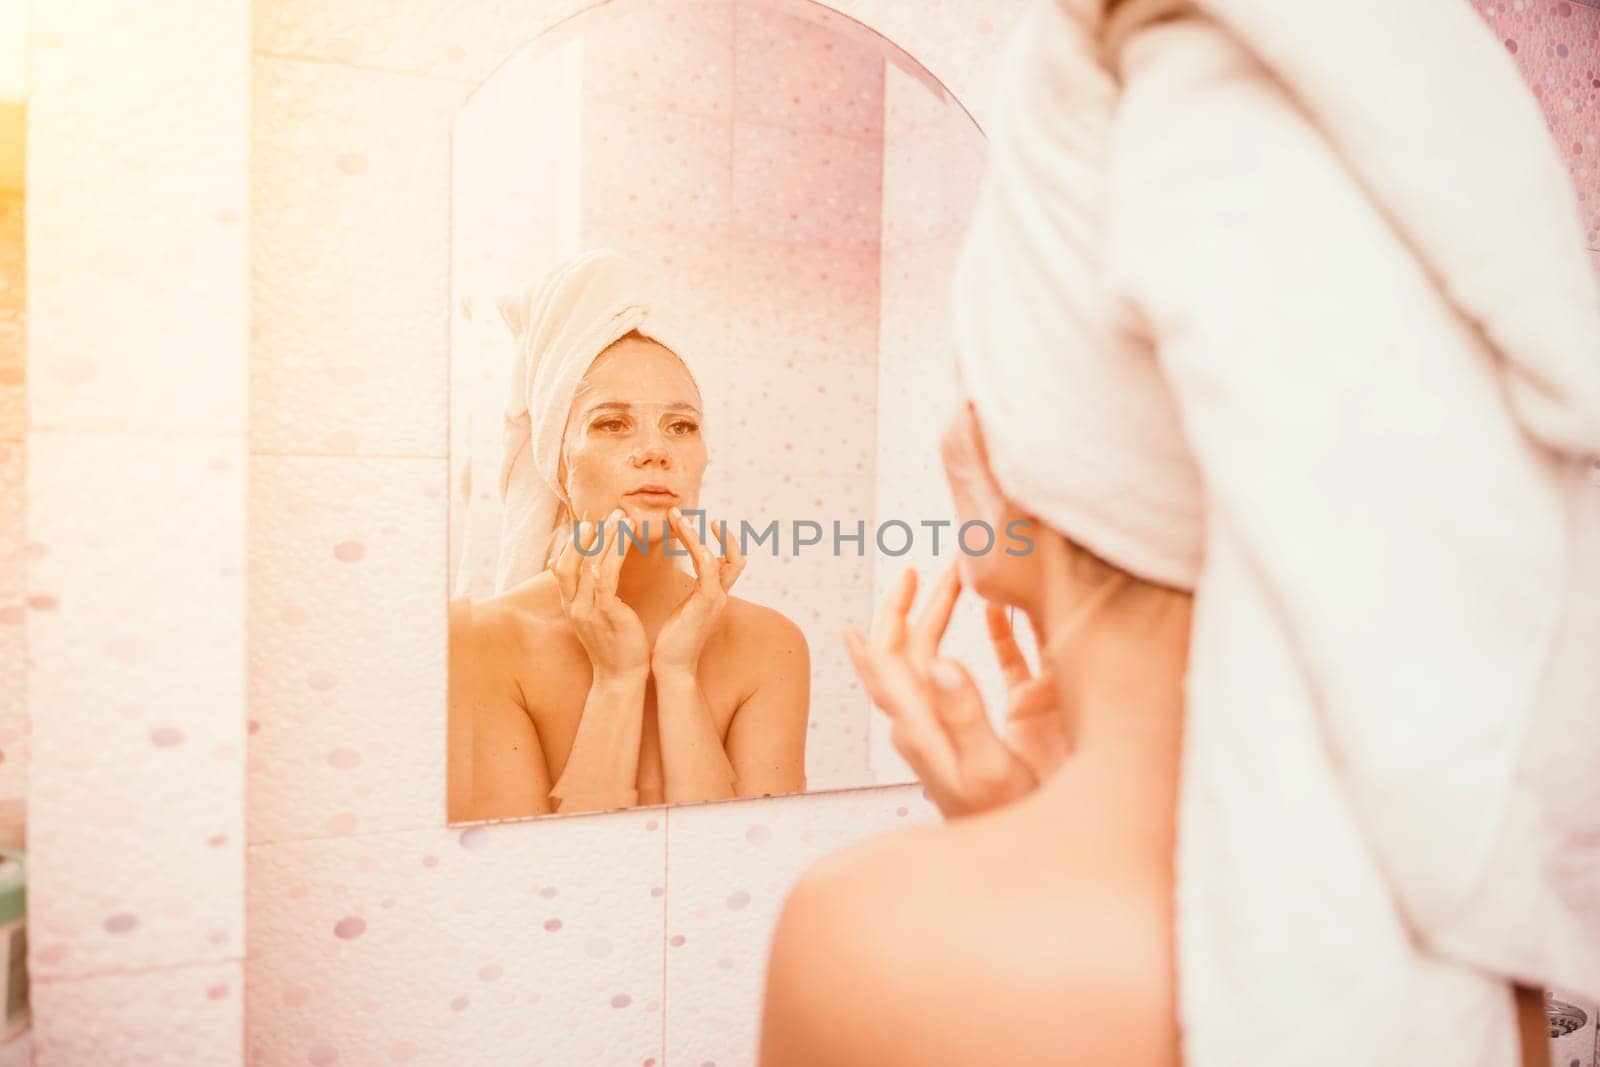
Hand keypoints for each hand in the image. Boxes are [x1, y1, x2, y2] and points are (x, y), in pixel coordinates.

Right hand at [552, 511, 649, 681]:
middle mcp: (573, 606)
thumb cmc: (613, 648)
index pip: (563, 566)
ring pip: (589, 565)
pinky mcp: (605, 614)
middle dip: (588, 535)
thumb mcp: (594, 618)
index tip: (590, 521)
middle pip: (571, 561)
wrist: (620, 679)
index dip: (575, 542)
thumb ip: (584, 594)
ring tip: (621, 519)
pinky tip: (623, 541)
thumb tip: (570, 569)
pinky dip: (612, 557)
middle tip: (607, 513)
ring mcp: (586, 610)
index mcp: (570, 606)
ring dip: (605, 538)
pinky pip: (605, 579)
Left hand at [651, 509, 745, 677]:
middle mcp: (719, 596)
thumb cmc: (671, 642)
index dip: (723, 542)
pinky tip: (685, 535)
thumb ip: (689, 594)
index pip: (730, 563)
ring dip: (695, 535)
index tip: (702, 522)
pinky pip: (709, 570)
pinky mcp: (705, 604)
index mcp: (714, 596)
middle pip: (736, 558)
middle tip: (684, 513)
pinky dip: (700, 549)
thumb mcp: (683, 611)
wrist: (671, 669)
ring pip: (717, 557)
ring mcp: (714, 599)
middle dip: (721, 535)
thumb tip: (685, 582)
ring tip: (676, 516)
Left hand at [842, 562, 1062, 818]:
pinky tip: (997, 615)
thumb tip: (941, 661)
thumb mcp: (984, 768)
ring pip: (930, 659)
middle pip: (905, 652)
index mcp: (917, 724)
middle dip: (916, 605)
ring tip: (964, 578)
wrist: (1021, 863)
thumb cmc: (1004, 820)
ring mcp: (948, 726)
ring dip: (943, 616)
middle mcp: (923, 721)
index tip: (903, 577)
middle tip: (936, 567)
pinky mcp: (980, 731)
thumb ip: (963, 714)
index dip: (888, 615)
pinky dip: (982, 637)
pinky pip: (967, 674)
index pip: (886, 659)